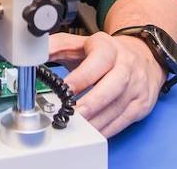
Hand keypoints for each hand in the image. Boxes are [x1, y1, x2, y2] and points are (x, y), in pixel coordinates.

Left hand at [48, 32, 164, 136]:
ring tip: (78, 128)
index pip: (97, 62)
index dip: (81, 77)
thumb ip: (58, 46)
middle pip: (113, 86)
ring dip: (96, 121)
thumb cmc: (107, 53)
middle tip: (73, 115)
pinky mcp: (141, 104)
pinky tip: (92, 132)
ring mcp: (136, 87)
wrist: (143, 56)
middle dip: (92, 103)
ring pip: (117, 107)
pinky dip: (106, 129)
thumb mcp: (82, 43)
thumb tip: (34, 51)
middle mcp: (126, 66)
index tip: (65, 89)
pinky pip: (123, 121)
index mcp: (109, 49)